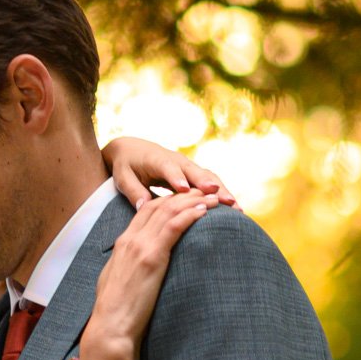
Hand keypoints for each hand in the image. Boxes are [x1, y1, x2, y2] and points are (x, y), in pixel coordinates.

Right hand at [86, 189, 219, 348]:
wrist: (111, 327)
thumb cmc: (116, 312)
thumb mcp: (118, 281)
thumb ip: (128, 266)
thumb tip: (138, 266)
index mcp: (122, 244)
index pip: (146, 210)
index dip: (168, 199)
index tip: (186, 197)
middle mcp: (130, 240)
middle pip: (159, 205)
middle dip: (183, 194)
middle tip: (204, 190)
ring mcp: (140, 246)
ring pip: (168, 211)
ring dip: (193, 200)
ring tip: (212, 196)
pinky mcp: (152, 257)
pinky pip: (173, 226)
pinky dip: (190, 214)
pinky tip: (204, 210)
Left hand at [103, 136, 235, 207]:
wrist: (133, 149)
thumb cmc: (126, 166)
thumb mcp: (124, 178)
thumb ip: (134, 191)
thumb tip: (144, 207)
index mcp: (157, 160)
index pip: (168, 168)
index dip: (177, 178)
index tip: (184, 189)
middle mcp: (177, 161)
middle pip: (196, 173)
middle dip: (209, 185)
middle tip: (222, 199)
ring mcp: (188, 167)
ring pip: (208, 178)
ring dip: (223, 191)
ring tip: (236, 208)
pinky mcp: (194, 174)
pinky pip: (210, 183)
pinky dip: (222, 194)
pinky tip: (234, 209)